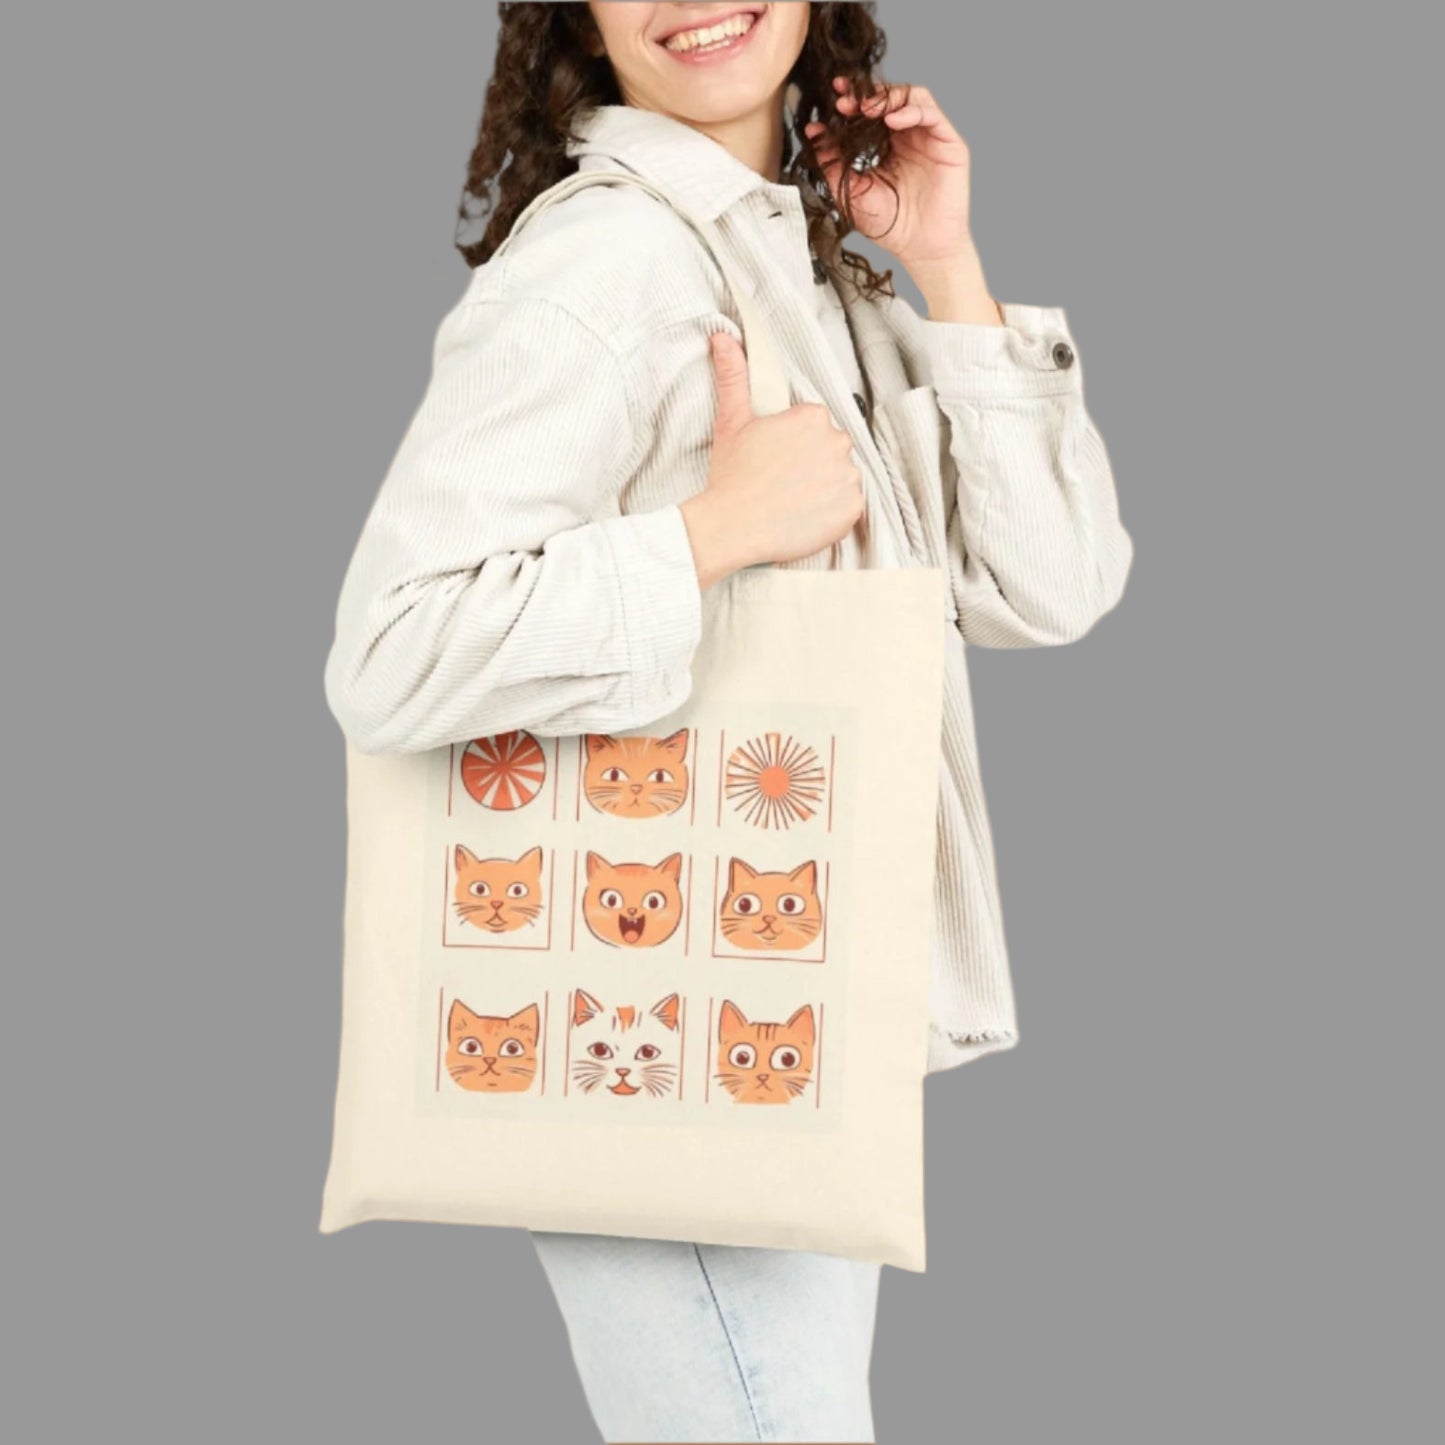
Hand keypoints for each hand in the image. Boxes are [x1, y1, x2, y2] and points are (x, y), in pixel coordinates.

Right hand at [679, 331, 863, 587]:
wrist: (732, 527)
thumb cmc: (732, 476)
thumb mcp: (731, 421)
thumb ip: (734, 376)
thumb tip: (722, 338)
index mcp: (813, 416)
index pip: (814, 426)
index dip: (795, 445)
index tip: (777, 460)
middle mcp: (837, 442)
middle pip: (832, 450)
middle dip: (813, 464)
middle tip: (783, 482)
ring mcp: (848, 476)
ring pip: (842, 478)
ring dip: (825, 488)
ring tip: (793, 501)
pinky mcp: (852, 509)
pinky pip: (849, 508)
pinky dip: (833, 514)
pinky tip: (806, 516)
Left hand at [804, 78, 1001, 325]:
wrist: (920, 249)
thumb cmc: (890, 226)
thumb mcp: (851, 192)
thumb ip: (832, 163)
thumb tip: (813, 133)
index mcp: (887, 145)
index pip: (870, 112)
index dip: (852, 101)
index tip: (833, 97)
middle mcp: (909, 136)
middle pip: (889, 98)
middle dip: (865, 94)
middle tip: (844, 100)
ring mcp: (929, 137)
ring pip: (911, 97)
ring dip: (887, 97)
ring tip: (865, 107)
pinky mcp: (948, 143)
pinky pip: (931, 114)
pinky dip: (910, 111)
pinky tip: (891, 120)